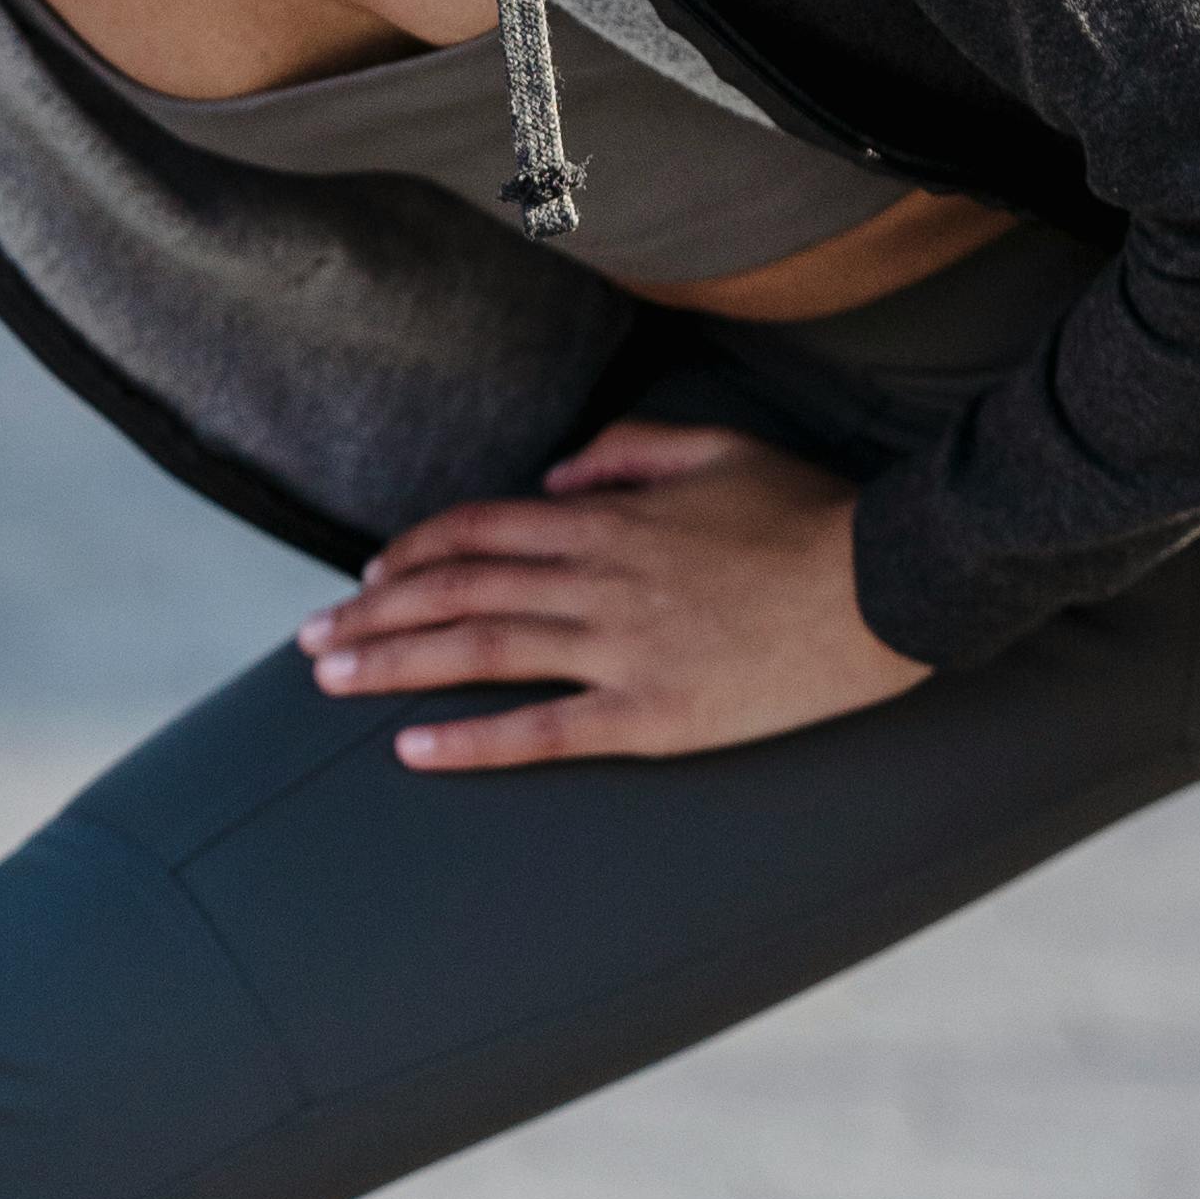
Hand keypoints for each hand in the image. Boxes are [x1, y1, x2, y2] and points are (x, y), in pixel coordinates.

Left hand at [294, 420, 929, 772]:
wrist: (890, 583)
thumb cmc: (813, 515)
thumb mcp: (717, 449)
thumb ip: (627, 450)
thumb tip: (556, 472)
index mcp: (608, 518)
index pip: (478, 528)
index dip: (411, 551)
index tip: (366, 575)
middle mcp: (599, 579)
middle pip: (456, 589)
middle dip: (370, 613)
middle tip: (309, 638)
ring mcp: (623, 648)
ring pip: (481, 649)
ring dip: (392, 663)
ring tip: (328, 678)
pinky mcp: (655, 713)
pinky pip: (544, 729)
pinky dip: (471, 739)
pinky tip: (413, 749)